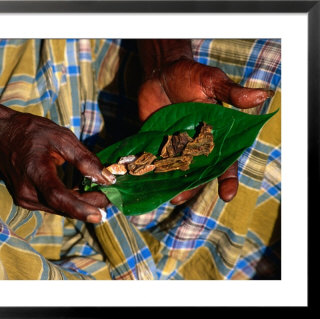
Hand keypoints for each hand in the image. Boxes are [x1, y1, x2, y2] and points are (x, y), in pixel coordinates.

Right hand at [0, 86, 113, 222]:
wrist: (1, 134)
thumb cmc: (31, 132)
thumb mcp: (61, 137)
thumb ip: (84, 159)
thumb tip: (105, 178)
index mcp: (34, 172)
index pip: (58, 197)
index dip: (81, 208)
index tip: (101, 213)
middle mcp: (27, 191)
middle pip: (62, 206)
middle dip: (89, 206)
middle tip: (111, 199)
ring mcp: (24, 198)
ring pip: (59, 208)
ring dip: (82, 205)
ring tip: (102, 196)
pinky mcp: (26, 200)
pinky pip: (53, 205)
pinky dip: (70, 201)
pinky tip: (85, 194)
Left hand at [138, 57, 273, 203]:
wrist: (161, 71)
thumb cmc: (190, 75)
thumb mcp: (211, 81)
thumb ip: (231, 92)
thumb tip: (262, 94)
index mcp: (214, 134)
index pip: (225, 160)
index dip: (228, 178)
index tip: (227, 194)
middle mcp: (195, 144)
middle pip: (197, 172)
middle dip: (191, 187)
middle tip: (181, 196)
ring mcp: (174, 146)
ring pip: (176, 171)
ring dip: (171, 184)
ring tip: (165, 195)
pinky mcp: (154, 143)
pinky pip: (154, 160)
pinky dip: (150, 171)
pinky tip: (144, 181)